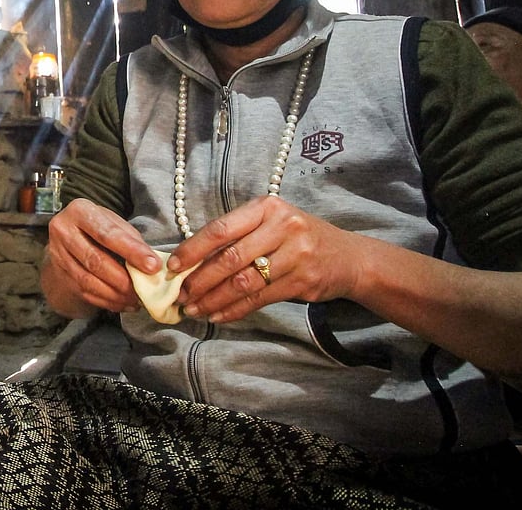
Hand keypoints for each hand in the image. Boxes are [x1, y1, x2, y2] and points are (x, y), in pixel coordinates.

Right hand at [42, 198, 160, 315]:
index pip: (107, 234)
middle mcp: (63, 231)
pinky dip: (107, 301)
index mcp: (79, 211)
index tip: (153, 265)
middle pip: (95, 260)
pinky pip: (85, 292)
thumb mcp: (113, 222)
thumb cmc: (98, 227)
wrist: (68, 237)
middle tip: (144, 288)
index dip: (131, 251)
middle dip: (123, 278)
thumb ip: (131, 239)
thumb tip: (151, 263)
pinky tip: (123, 303)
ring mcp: (58, 255)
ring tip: (135, 299)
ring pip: (88, 280)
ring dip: (115, 294)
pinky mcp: (60, 275)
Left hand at [169, 195, 366, 322]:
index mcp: (266, 207)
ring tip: (194, 309)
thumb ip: (238, 236)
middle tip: (181, 295)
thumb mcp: (272, 223)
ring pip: (243, 282)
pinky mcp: (302, 281)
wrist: (348, 257)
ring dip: (214, 299)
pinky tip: (218, 315)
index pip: (220, 229)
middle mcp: (282, 226)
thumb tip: (191, 261)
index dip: (193, 250)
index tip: (173, 267)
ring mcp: (295, 254)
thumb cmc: (298, 238)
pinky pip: (259, 299)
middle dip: (200, 280)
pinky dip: (235, 310)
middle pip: (230, 258)